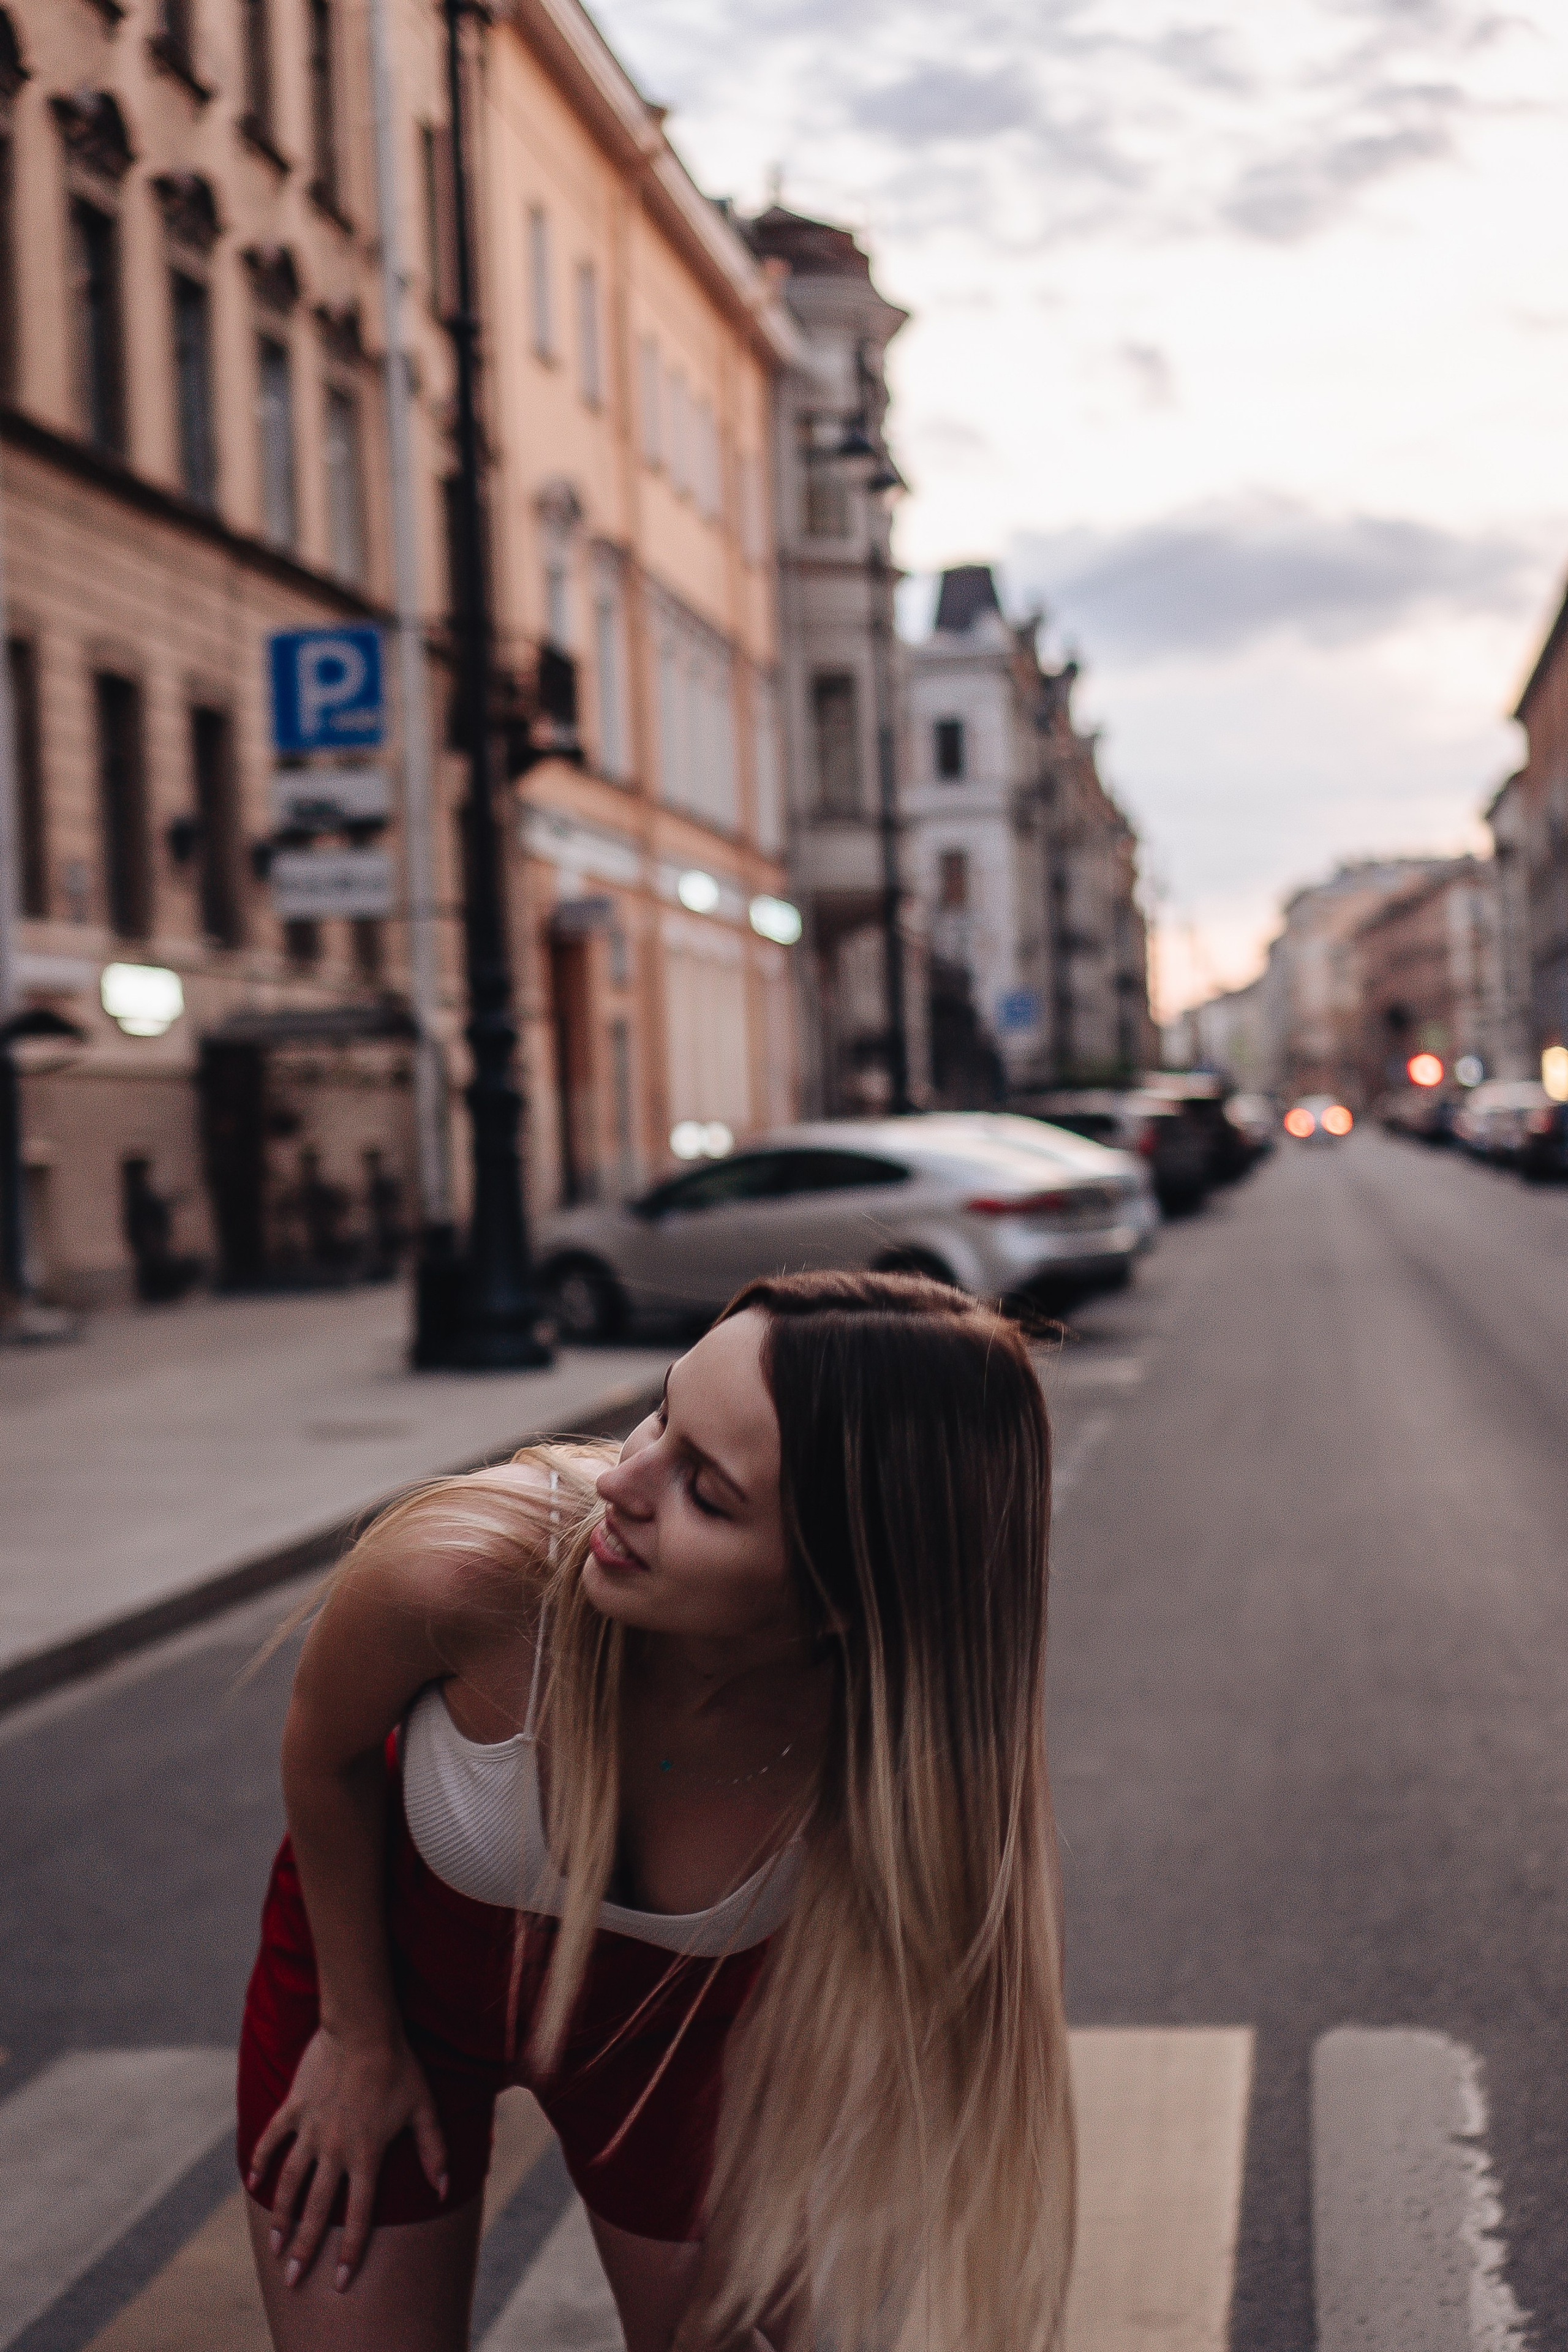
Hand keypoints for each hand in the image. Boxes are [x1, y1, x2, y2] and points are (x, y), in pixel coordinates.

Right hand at [247, 2026, 447, 2291]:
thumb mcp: (424, 2108)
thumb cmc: (400, 2067)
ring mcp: (311, 2129)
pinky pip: (273, 2138)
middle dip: (306, 2247)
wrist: (364, 2028)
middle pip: (318, 2209)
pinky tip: (253, 2180)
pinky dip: (261, 2159)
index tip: (340, 2281)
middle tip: (292, 2276)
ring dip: (282, 2214)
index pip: (360, 2215)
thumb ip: (434, 2150)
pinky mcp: (294, 2107)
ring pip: (291, 2182)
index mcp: (367, 2155)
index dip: (351, 2251)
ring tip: (276, 2242)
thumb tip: (444, 2188)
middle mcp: (335, 2150)